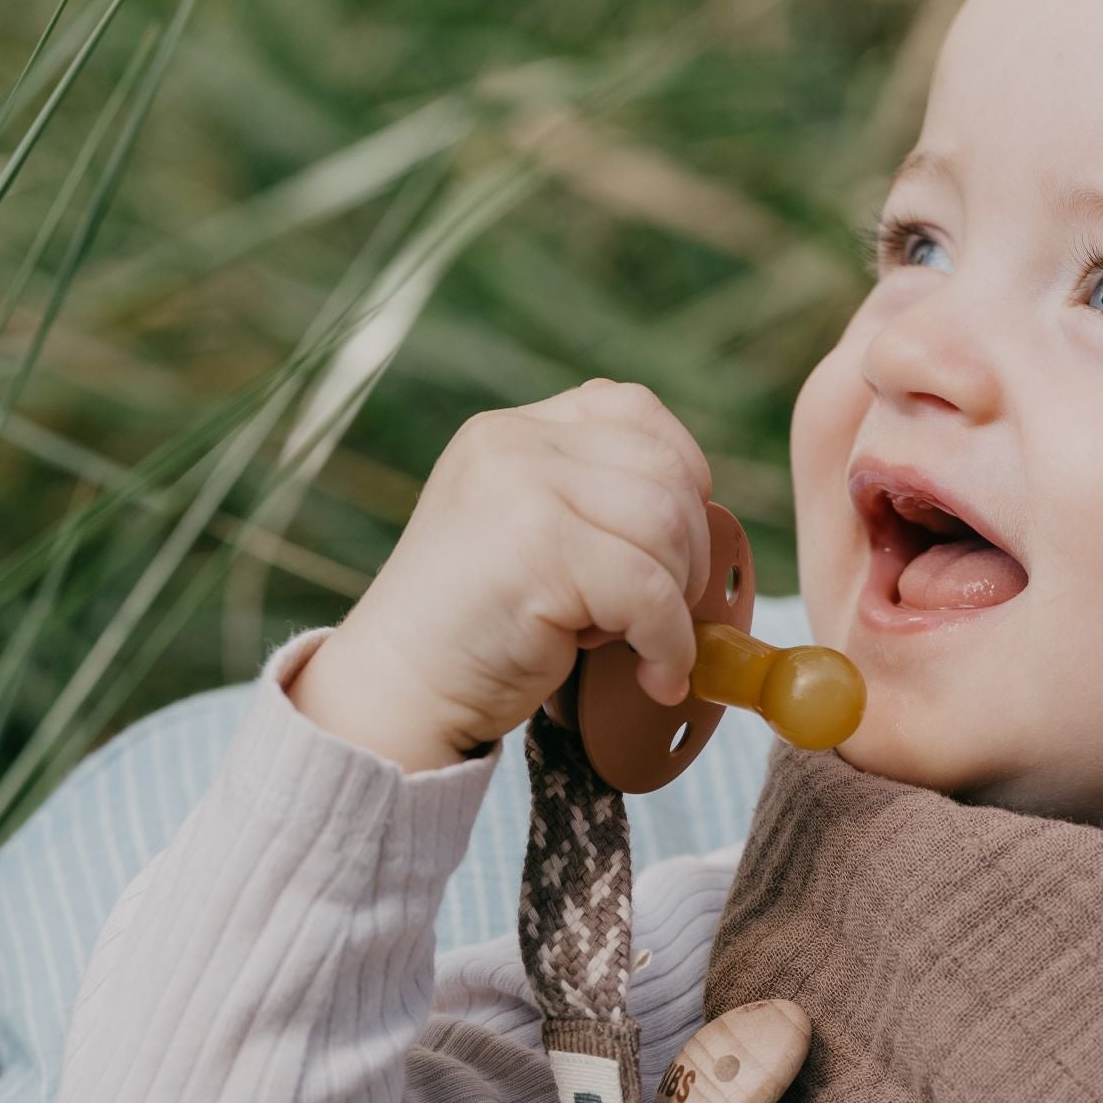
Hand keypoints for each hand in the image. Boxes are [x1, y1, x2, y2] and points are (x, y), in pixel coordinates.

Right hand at [289, 378, 712, 770]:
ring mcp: (522, 489)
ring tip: (632, 640)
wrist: (397, 692)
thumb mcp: (528, 533)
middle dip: (686, 551)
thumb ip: (592, 499)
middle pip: (667, 472)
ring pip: (667, 525)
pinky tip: (654, 677)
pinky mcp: (538, 549)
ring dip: (675, 600)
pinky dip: (671, 645)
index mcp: (515, 431)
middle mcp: (515, 443)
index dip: (682, 474)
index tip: (675, 542)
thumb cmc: (479, 631)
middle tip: (655, 612)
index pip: (635, 410)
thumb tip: (704, 511)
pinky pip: (652, 592)